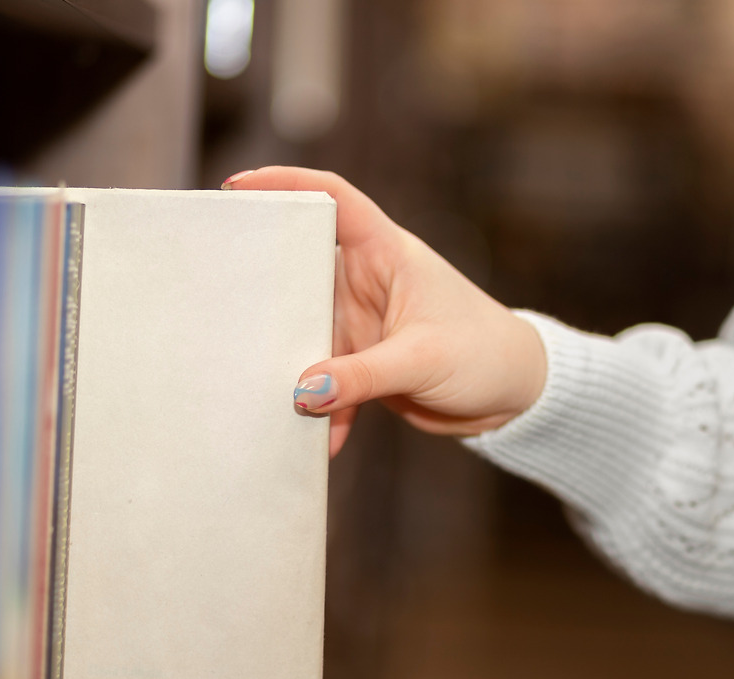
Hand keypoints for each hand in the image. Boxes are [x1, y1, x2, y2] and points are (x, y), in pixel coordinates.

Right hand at [224, 167, 545, 456]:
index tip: (238, 188)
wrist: (515, 396)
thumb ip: (362, 376)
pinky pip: (329, 380)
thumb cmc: (485, 355)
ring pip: (308, 332)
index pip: (335, 199)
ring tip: (259, 387)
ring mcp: (364, 322)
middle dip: (265, 283)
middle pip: (302, 266)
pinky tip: (319, 440)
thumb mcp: (422, 360)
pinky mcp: (365, 362)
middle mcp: (369, 281)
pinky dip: (324, 408)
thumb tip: (303, 392)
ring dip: (290, 361)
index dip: (287, 184)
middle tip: (218, 299)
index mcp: (388, 254)